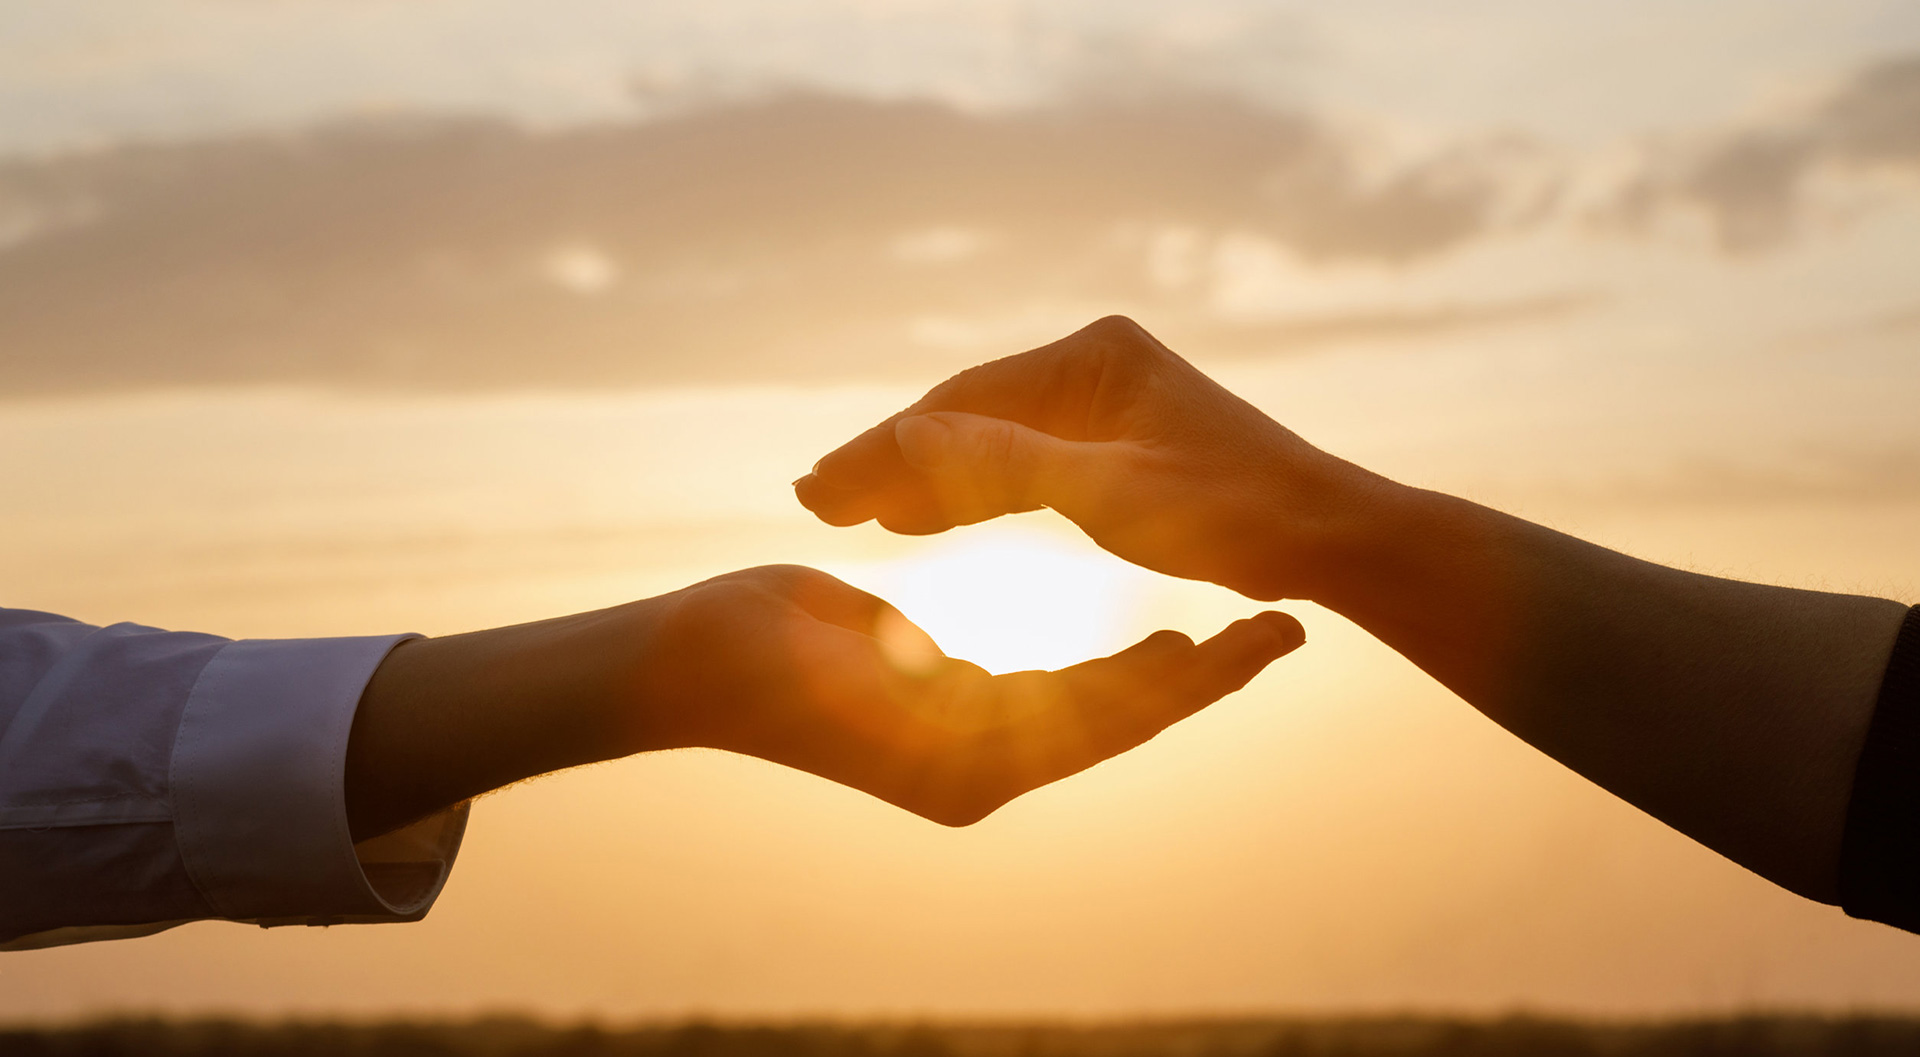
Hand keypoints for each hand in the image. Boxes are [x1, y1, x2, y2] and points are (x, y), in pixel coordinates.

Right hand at [348, 564, 1303, 836]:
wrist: (684, 669)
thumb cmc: (752, 653)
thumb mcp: (850, 653)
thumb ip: (928, 670)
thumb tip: (981, 682)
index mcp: (962, 766)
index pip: (1107, 722)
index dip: (1193, 681)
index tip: (1267, 640)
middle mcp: (974, 774)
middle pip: (1116, 725)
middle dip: (1200, 681)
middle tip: (1286, 632)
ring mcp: (964, 754)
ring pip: (1092, 715)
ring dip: (1161, 678)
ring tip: (1236, 636)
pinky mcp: (951, 724)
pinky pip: (1052, 702)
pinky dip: (1105, 675)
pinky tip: (1148, 646)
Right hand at [793, 316, 1378, 600]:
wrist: (1328, 536)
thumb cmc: (1233, 514)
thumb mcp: (1108, 494)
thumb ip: (1004, 462)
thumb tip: (905, 432)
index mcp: (1093, 357)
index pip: (960, 404)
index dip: (884, 450)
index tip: (817, 489)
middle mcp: (1093, 363)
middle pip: (965, 416)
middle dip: (889, 461)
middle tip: (811, 499)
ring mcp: (1102, 399)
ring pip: (987, 440)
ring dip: (921, 478)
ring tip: (847, 512)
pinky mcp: (1112, 439)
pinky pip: (1022, 462)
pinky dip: (972, 490)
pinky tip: (921, 515)